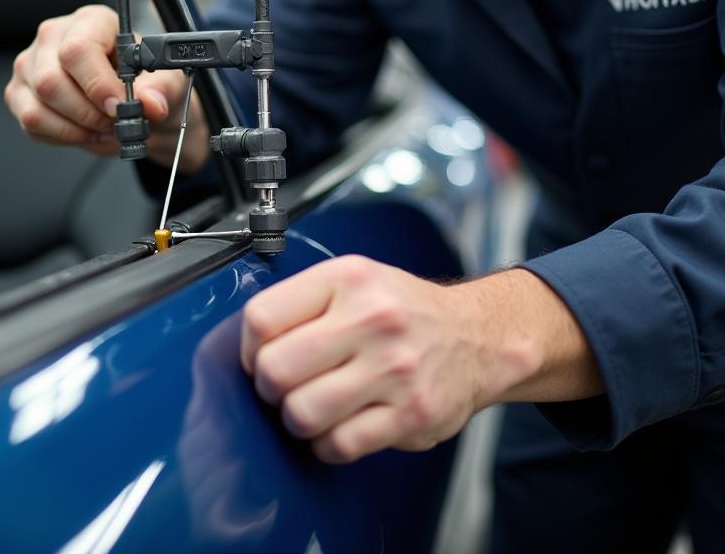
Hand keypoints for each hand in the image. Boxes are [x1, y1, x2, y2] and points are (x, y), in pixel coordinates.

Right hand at [4, 4, 209, 171]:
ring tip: (103, 129)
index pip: (78, 49)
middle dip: (87, 114)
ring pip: (37, 107)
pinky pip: (32, 124)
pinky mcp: (20, 94)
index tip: (118, 106)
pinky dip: (63, 136)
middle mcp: (54, 38)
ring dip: (76, 129)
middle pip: (50, 81)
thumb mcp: (168, 84)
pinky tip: (85, 131)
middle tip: (114, 123)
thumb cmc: (149, 85)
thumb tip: (151, 103)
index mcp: (92, 21)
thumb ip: (162, 91)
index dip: (97, 84)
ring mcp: (31, 65)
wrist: (139, 105)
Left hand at [240, 256, 604, 464]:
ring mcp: (394, 369)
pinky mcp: (410, 415)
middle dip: (268, 387)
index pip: (262, 317)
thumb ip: (302, 302)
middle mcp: (372, 318)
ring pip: (301, 413)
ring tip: (310, 405)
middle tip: (283, 385)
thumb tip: (245, 343)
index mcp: (348, 279)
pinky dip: (327, 444)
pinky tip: (338, 425)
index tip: (259, 354)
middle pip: (274, 369)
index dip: (248, 346)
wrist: (478, 336)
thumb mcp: (354, 280)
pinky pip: (338, 445)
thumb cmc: (402, 310)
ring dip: (295, 418)